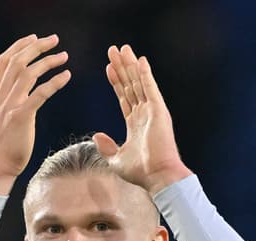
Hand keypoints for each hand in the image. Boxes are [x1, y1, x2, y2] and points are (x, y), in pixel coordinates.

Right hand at [0, 34, 70, 194]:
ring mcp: (10, 106)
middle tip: (55, 40)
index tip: (34, 38)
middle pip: (17, 61)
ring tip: (64, 56)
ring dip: (47, 61)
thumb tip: (20, 93)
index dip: (19, 46)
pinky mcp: (21, 117)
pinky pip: (39, 94)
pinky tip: (66, 76)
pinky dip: (54, 82)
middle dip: (36, 46)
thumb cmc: (3, 146)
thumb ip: (8, 102)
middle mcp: (1, 96)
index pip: (3, 61)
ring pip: (27, 73)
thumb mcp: (1, 118)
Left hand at [92, 45, 191, 195]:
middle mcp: (144, 114)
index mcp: (135, 124)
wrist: (158, 177)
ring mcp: (152, 111)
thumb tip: (96, 135)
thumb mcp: (116, 160)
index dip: (116, 81)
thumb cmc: (141, 172)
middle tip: (113, 50)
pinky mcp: (159, 111)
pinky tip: (140, 60)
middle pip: (130, 85)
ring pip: (138, 83)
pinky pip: (150, 88)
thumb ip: (106, 147)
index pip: (124, 97)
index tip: (108, 68)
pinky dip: (145, 74)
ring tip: (122, 49)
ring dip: (130, 65)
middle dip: (122, 67)